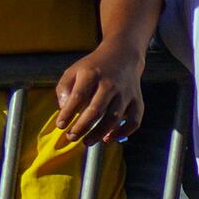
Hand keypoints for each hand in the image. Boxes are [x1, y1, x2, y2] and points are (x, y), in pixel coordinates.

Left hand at [53, 33, 149, 148]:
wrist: (123, 56)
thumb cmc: (95, 67)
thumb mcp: (74, 70)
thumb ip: (64, 87)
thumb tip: (63, 108)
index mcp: (92, 74)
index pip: (78, 96)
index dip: (68, 113)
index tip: (61, 125)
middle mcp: (110, 84)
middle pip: (96, 110)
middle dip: (82, 126)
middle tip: (72, 137)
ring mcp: (125, 93)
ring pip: (113, 118)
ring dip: (99, 133)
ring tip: (87, 141)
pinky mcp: (137, 101)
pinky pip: (134, 121)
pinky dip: (123, 132)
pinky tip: (109, 139)